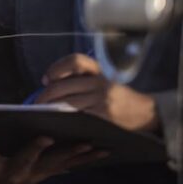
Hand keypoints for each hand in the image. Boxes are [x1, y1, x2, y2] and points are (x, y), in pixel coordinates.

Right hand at [0, 130, 105, 183]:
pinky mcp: (48, 173)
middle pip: (25, 161)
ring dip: (72, 153)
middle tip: (45, 136)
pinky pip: (69, 165)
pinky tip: (102, 148)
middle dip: (35, 150)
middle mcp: (14, 174)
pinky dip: (85, 157)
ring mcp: (34, 175)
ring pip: (54, 163)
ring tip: (89, 141)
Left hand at [36, 54, 158, 131]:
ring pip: (68, 102)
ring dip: (52, 108)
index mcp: (97, 72)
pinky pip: (79, 116)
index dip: (57, 68)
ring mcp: (102, 99)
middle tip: (37, 103)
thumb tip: (50, 87)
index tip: (46, 79)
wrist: (146, 112)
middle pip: (64, 85)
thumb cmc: (117, 97)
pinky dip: (66, 118)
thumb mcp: (102, 82)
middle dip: (46, 95)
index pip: (75, 61)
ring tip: (43, 114)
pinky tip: (59, 122)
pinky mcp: (104, 114)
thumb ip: (80, 82)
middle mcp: (99, 82)